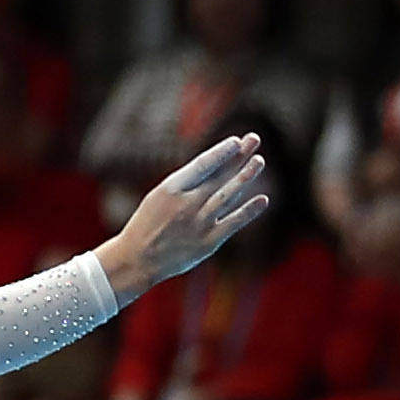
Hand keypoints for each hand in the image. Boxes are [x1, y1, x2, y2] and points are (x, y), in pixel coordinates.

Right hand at [99, 135, 277, 299]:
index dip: (222, 151)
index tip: (236, 141)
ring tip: (259, 161)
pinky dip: (249, 211)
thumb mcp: (159, 196)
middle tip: (254, 139)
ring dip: (246, 176)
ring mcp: (198, 223)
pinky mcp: (208, 243)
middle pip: (219, 176)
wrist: (137, 260)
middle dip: (239, 156)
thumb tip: (217, 166)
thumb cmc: (148, 224)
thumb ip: (186, 184)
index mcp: (171, 189)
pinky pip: (233, 223)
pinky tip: (263, 200)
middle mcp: (187, 204)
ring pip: (228, 195)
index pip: (203, 164)